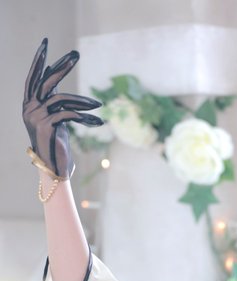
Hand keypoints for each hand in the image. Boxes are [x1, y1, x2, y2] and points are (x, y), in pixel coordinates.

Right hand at [23, 38, 102, 177]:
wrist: (53, 170)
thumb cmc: (56, 145)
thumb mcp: (55, 119)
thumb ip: (53, 101)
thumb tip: (55, 78)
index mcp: (29, 105)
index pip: (33, 78)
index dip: (38, 60)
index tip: (45, 43)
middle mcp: (29, 109)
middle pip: (45, 81)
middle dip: (62, 67)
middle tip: (76, 55)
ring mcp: (36, 117)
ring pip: (61, 98)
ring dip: (82, 101)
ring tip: (97, 105)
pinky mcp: (47, 127)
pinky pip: (68, 114)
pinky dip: (85, 117)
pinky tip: (97, 121)